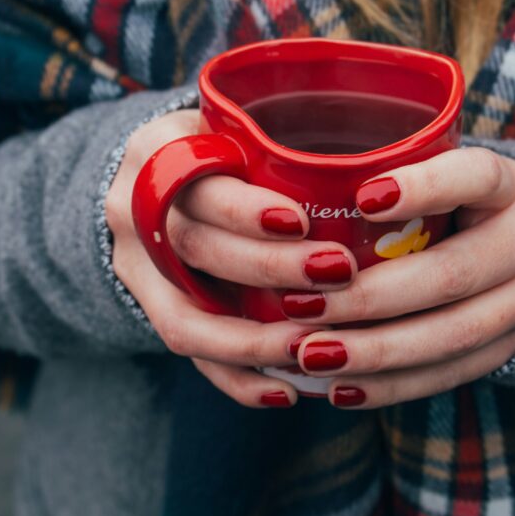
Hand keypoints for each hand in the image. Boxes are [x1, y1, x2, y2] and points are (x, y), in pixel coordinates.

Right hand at [104, 109, 360, 407]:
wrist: (154, 180)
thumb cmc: (222, 146)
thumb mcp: (235, 125)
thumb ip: (279, 142)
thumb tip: (382, 168)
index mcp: (157, 150)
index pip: (196, 181)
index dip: (244, 209)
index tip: (301, 221)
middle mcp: (132, 208)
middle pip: (194, 247)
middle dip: (268, 268)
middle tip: (337, 273)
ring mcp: (133, 266)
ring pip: (184, 317)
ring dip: (253, 340)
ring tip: (314, 347)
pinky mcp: (147, 309)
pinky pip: (188, 355)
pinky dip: (237, 378)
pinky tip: (286, 391)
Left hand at [284, 147, 514, 408]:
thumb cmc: (462, 202)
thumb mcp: (448, 173)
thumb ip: (395, 174)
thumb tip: (296, 186)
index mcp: (508, 187)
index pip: (476, 177)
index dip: (424, 188)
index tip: (362, 198)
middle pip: (450, 275)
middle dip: (369, 297)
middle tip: (300, 306)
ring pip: (450, 335)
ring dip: (374, 351)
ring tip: (311, 355)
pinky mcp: (510, 349)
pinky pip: (448, 374)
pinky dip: (390, 385)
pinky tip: (340, 388)